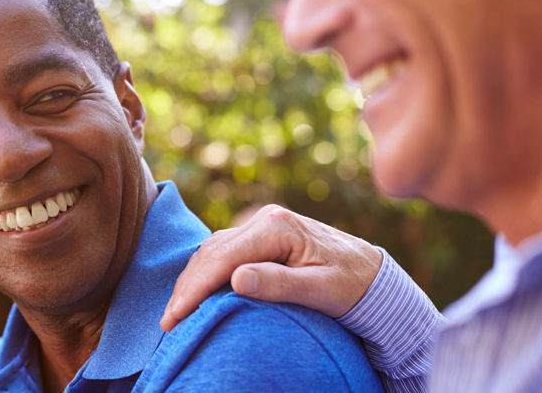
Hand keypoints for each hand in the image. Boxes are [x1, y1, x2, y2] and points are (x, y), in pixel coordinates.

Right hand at [160, 204, 382, 331]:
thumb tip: (236, 280)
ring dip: (192, 280)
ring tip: (177, 311)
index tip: (176, 317)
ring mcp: (261, 225)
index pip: (223, 258)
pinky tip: (196, 293)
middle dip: (187, 287)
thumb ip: (279, 284)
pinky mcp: (260, 236)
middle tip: (169, 322)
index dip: (196, 289)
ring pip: (212, 250)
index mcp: (277, 227)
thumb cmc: (351, 285)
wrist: (372, 274)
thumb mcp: (321, 290)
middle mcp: (264, 219)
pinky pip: (222, 251)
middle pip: (212, 252)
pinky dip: (204, 272)